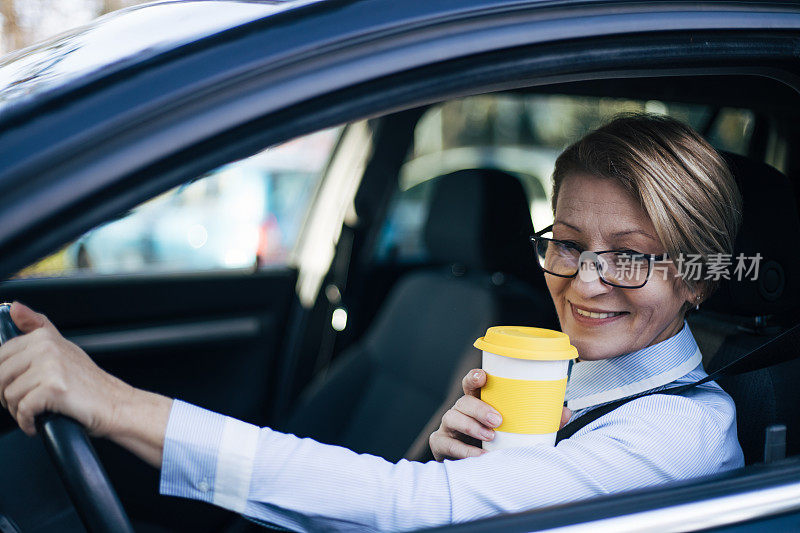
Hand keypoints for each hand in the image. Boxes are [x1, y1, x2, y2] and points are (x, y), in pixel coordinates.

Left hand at [0, 302, 133, 436]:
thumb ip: (38, 326)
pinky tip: (36, 423)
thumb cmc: (89, 382)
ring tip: (34, 413)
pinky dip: (27, 423)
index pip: (1, 355)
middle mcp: (46, 348)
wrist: (115, 403)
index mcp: (44, 337)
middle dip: (7, 395)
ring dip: (17, 411)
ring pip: (9, 395)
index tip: (16, 386)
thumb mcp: (63, 347)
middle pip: (1, 376)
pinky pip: (22, 410)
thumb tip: (14, 306)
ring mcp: (50, 367)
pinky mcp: (53, 389)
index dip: (3, 376)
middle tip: (25, 402)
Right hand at [429, 368, 571, 460]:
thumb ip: (538, 421)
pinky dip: (464, 450)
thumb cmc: (492, 441)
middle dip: (480, 408)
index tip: (483, 376)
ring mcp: (448, 427)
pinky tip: (478, 456)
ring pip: (452, 418)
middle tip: (498, 420)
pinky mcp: (441, 444)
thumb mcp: (514, 429)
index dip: (474, 377)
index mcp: (476, 402)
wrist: (470, 466)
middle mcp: (460, 411)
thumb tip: (565, 412)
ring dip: (472, 426)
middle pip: (463, 401)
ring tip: (490, 436)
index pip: (471, 384)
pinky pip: (448, 443)